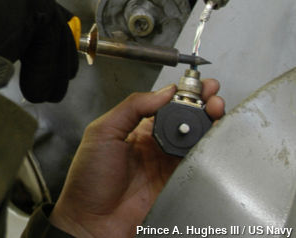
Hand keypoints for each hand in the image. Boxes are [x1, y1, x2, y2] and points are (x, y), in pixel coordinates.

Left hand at [49, 80, 224, 236]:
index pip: (164, 103)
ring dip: (208, 118)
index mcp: (137, 127)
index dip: (181, 92)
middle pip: (183, 117)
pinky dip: (208, 143)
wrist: (93, 221)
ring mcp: (167, 160)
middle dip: (200, 101)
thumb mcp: (104, 131)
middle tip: (211, 91)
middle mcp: (155, 141)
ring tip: (216, 106)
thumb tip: (164, 91)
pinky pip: (196, 159)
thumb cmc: (89, 178)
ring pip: (194, 135)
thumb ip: (133, 107)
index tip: (194, 84)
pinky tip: (212, 131)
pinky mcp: (176, 179)